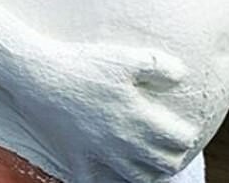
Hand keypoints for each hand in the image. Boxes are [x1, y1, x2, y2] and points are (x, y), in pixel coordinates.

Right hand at [18, 39, 199, 181]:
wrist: (42, 76)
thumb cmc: (84, 65)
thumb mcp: (125, 57)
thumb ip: (158, 65)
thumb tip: (182, 75)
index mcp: (138, 118)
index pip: (177, 141)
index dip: (185, 136)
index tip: (184, 128)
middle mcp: (123, 142)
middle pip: (162, 165)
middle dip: (172, 156)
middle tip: (171, 145)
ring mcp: (100, 154)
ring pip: (136, 178)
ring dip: (149, 173)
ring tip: (150, 163)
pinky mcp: (78, 157)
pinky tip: (109, 175)